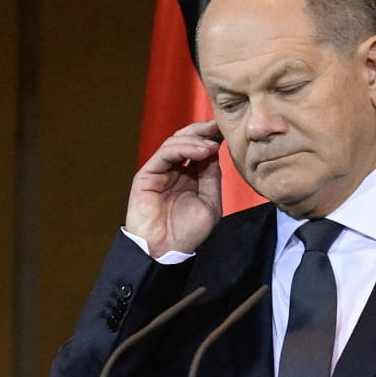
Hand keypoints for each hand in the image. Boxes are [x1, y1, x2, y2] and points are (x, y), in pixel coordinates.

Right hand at [125, 120, 223, 256]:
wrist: (166, 250)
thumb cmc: (187, 232)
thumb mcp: (210, 202)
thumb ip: (211, 176)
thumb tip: (215, 150)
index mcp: (188, 176)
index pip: (199, 149)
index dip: (212, 137)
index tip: (228, 130)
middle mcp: (173, 170)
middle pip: (186, 140)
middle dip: (203, 131)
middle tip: (220, 126)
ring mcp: (159, 171)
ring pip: (175, 142)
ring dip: (196, 139)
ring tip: (212, 145)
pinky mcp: (147, 175)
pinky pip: (165, 153)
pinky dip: (184, 147)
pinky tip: (202, 151)